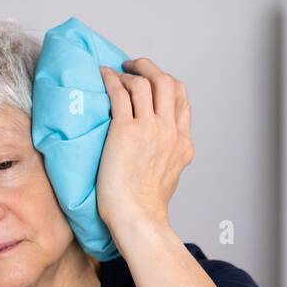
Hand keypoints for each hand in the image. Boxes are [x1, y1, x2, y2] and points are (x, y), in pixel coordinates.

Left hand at [96, 57, 194, 237]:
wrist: (138, 219)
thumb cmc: (146, 207)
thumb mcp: (170, 178)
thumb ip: (168, 157)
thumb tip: (157, 151)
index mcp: (183, 143)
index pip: (182, 100)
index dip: (166, 85)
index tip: (151, 83)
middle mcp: (170, 132)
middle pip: (167, 83)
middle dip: (150, 68)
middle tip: (133, 67)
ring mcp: (150, 129)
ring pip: (146, 82)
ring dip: (130, 71)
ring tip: (116, 71)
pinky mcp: (126, 131)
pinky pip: (120, 92)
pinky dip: (112, 79)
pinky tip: (103, 76)